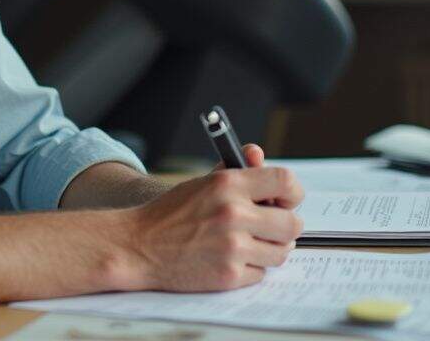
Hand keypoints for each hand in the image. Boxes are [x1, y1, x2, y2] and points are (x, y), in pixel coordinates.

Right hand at [122, 144, 303, 292]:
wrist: (138, 245)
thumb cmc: (170, 213)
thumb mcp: (201, 183)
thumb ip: (235, 169)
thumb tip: (258, 154)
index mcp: (227, 184)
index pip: (285, 182)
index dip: (291, 193)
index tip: (286, 201)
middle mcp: (232, 213)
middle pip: (292, 224)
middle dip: (284, 227)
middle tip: (271, 228)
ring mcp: (232, 247)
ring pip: (281, 252)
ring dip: (269, 250)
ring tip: (247, 244)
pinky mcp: (228, 275)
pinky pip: (261, 274)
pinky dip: (249, 269)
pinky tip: (228, 259)